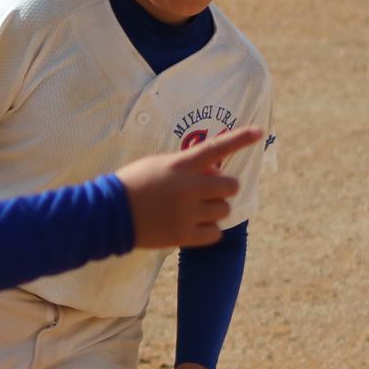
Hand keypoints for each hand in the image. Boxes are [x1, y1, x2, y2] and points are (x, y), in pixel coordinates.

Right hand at [118, 129, 259, 249]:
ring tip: (193, 211)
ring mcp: (187, 213)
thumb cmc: (134, 183)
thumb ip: (187, 166)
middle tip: (208, 192)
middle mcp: (189, 188)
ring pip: (224, 211)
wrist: (109, 213)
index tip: (259, 132)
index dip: (240, 139)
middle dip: (223, 188)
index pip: (217, 147)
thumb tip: (215, 171)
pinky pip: (215, 234)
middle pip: (230, 186)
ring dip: (214, 210)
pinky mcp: (184, 236)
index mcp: (181, 165)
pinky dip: (208, 231)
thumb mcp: (159, 164)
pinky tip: (192, 226)